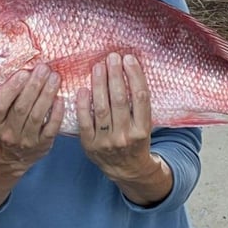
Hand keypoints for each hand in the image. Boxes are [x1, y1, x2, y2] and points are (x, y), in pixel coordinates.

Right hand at [0, 64, 63, 168]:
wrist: (9, 157)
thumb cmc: (3, 127)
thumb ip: (2, 96)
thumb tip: (17, 69)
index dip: (11, 88)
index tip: (23, 72)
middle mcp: (8, 133)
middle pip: (21, 108)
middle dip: (34, 86)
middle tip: (43, 69)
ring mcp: (26, 141)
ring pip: (37, 116)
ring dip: (47, 94)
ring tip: (54, 78)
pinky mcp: (42, 146)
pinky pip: (51, 128)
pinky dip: (56, 113)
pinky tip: (60, 99)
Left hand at [76, 53, 156, 181]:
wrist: (127, 170)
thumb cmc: (135, 140)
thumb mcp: (144, 126)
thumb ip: (138, 104)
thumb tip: (130, 70)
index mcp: (143, 130)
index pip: (140, 98)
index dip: (135, 76)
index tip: (129, 59)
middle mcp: (126, 135)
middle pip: (120, 100)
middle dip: (115, 75)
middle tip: (112, 57)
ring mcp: (107, 141)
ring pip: (102, 108)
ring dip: (99, 84)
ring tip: (98, 67)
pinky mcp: (89, 144)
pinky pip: (85, 121)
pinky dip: (83, 104)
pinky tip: (83, 88)